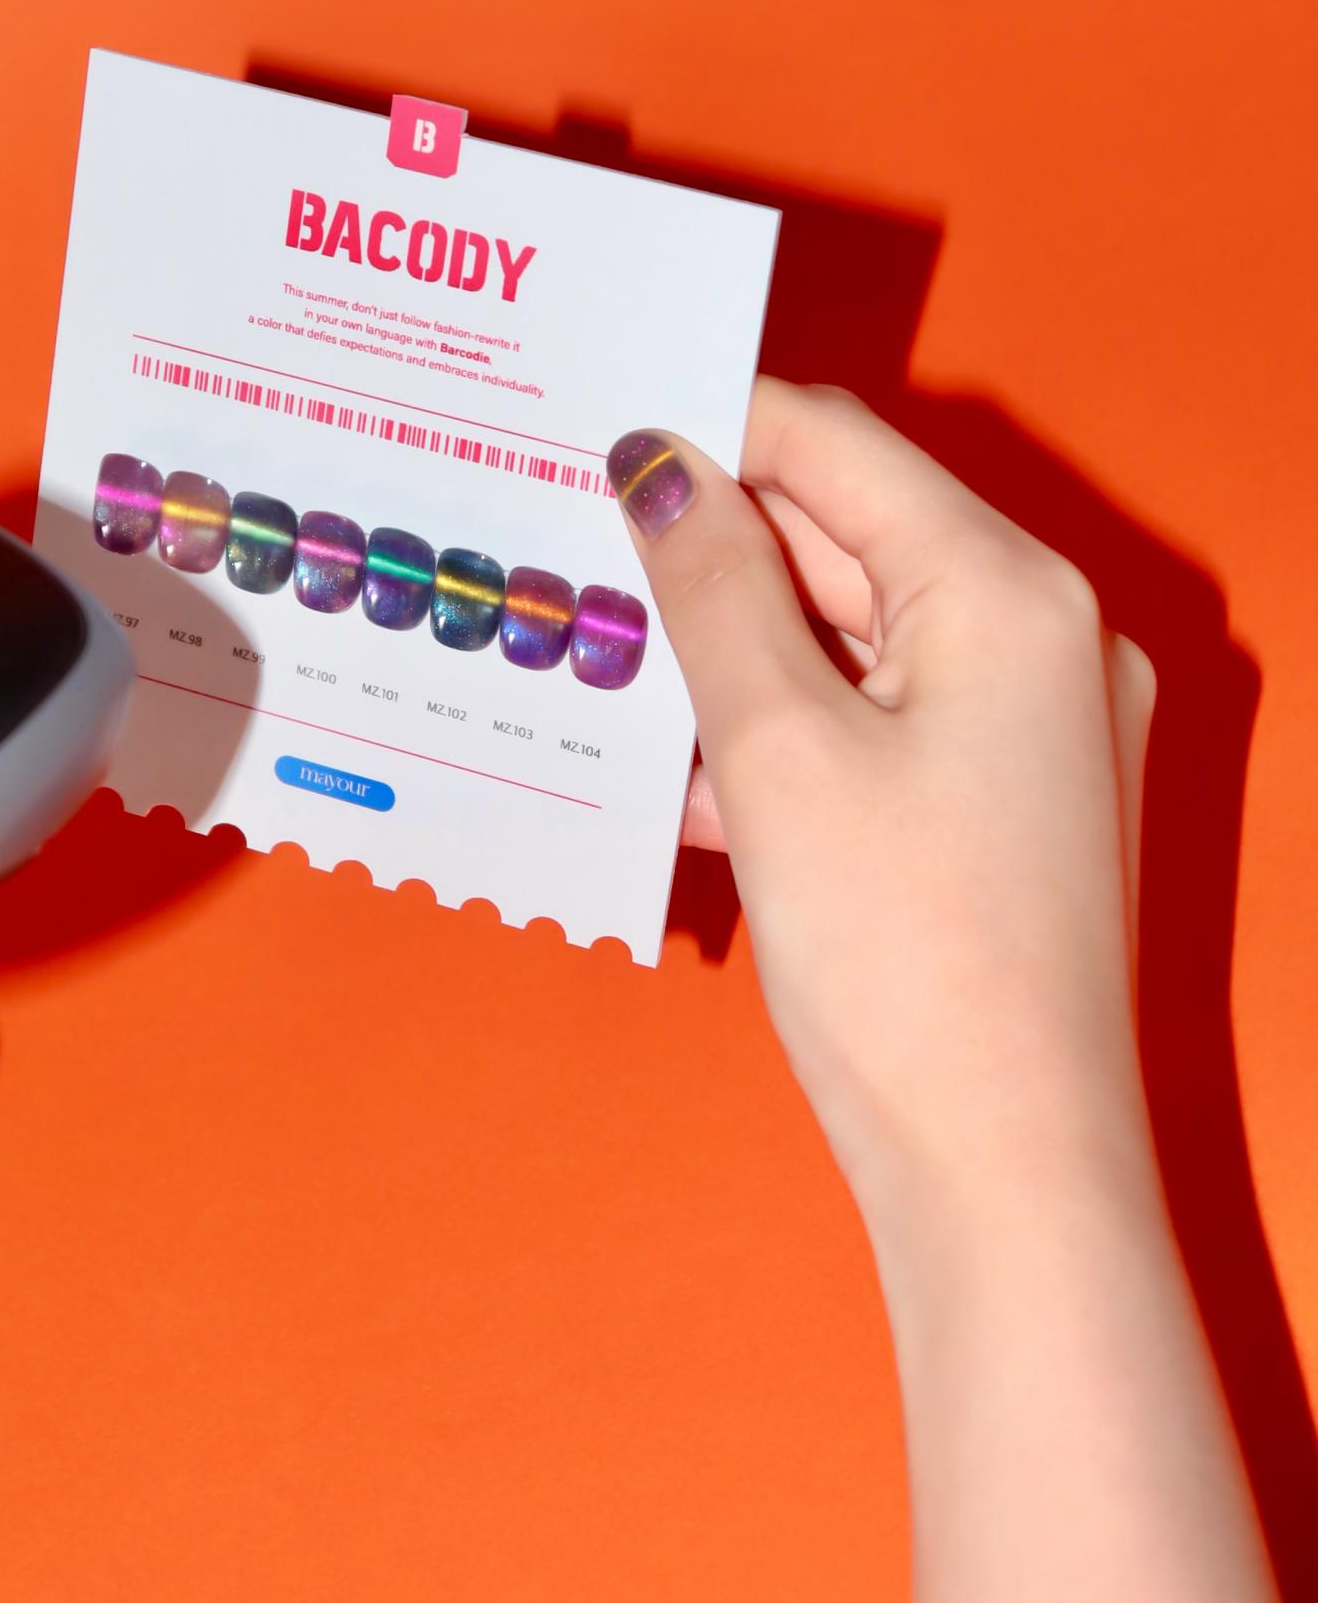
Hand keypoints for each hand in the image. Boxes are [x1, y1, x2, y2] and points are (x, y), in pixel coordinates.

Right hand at [608, 382, 1317, 1602]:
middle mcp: (1039, 638)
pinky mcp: (998, 806)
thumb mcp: (777, 752)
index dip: (705, 426)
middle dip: (703, 545)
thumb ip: (710, 588)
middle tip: (564, 544)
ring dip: (725, 645)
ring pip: (847, 634)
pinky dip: (774, 727)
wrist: (1006, 1177)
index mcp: (1007, 592)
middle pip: (844, 535)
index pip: (834, 444)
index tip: (584, 427)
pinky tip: (667, 764)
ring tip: (593, 657)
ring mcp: (1026, 727)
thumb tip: (654, 465)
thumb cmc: (906, 961)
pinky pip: (869, 719)